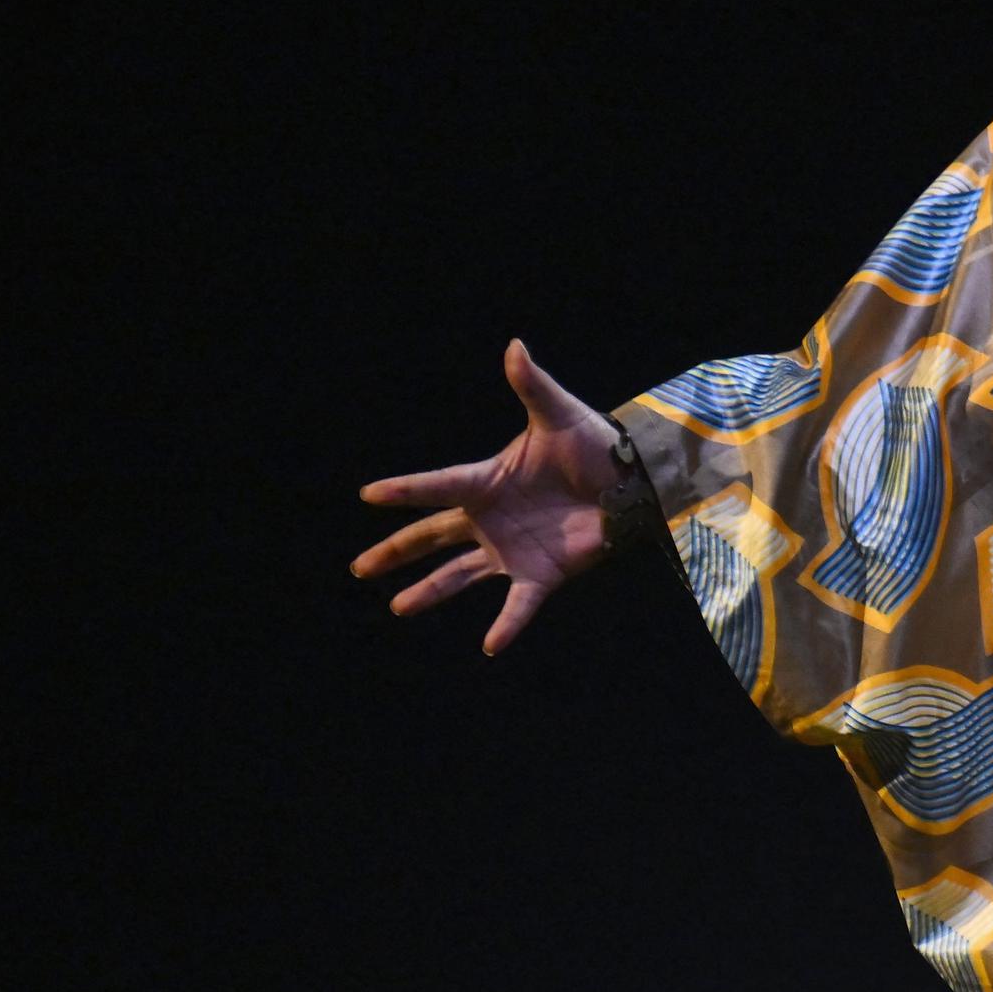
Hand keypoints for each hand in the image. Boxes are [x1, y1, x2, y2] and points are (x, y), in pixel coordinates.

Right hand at [352, 339, 622, 652]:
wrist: (633, 482)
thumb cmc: (593, 445)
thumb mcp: (560, 415)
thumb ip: (532, 385)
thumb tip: (514, 345)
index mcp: (487, 481)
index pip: (437, 486)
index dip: (405, 490)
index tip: (368, 494)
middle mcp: (490, 519)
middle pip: (432, 536)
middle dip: (396, 551)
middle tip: (359, 567)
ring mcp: (511, 549)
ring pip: (459, 575)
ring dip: (430, 591)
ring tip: (398, 606)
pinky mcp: (541, 574)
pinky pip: (518, 605)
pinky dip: (506, 626)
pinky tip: (489, 646)